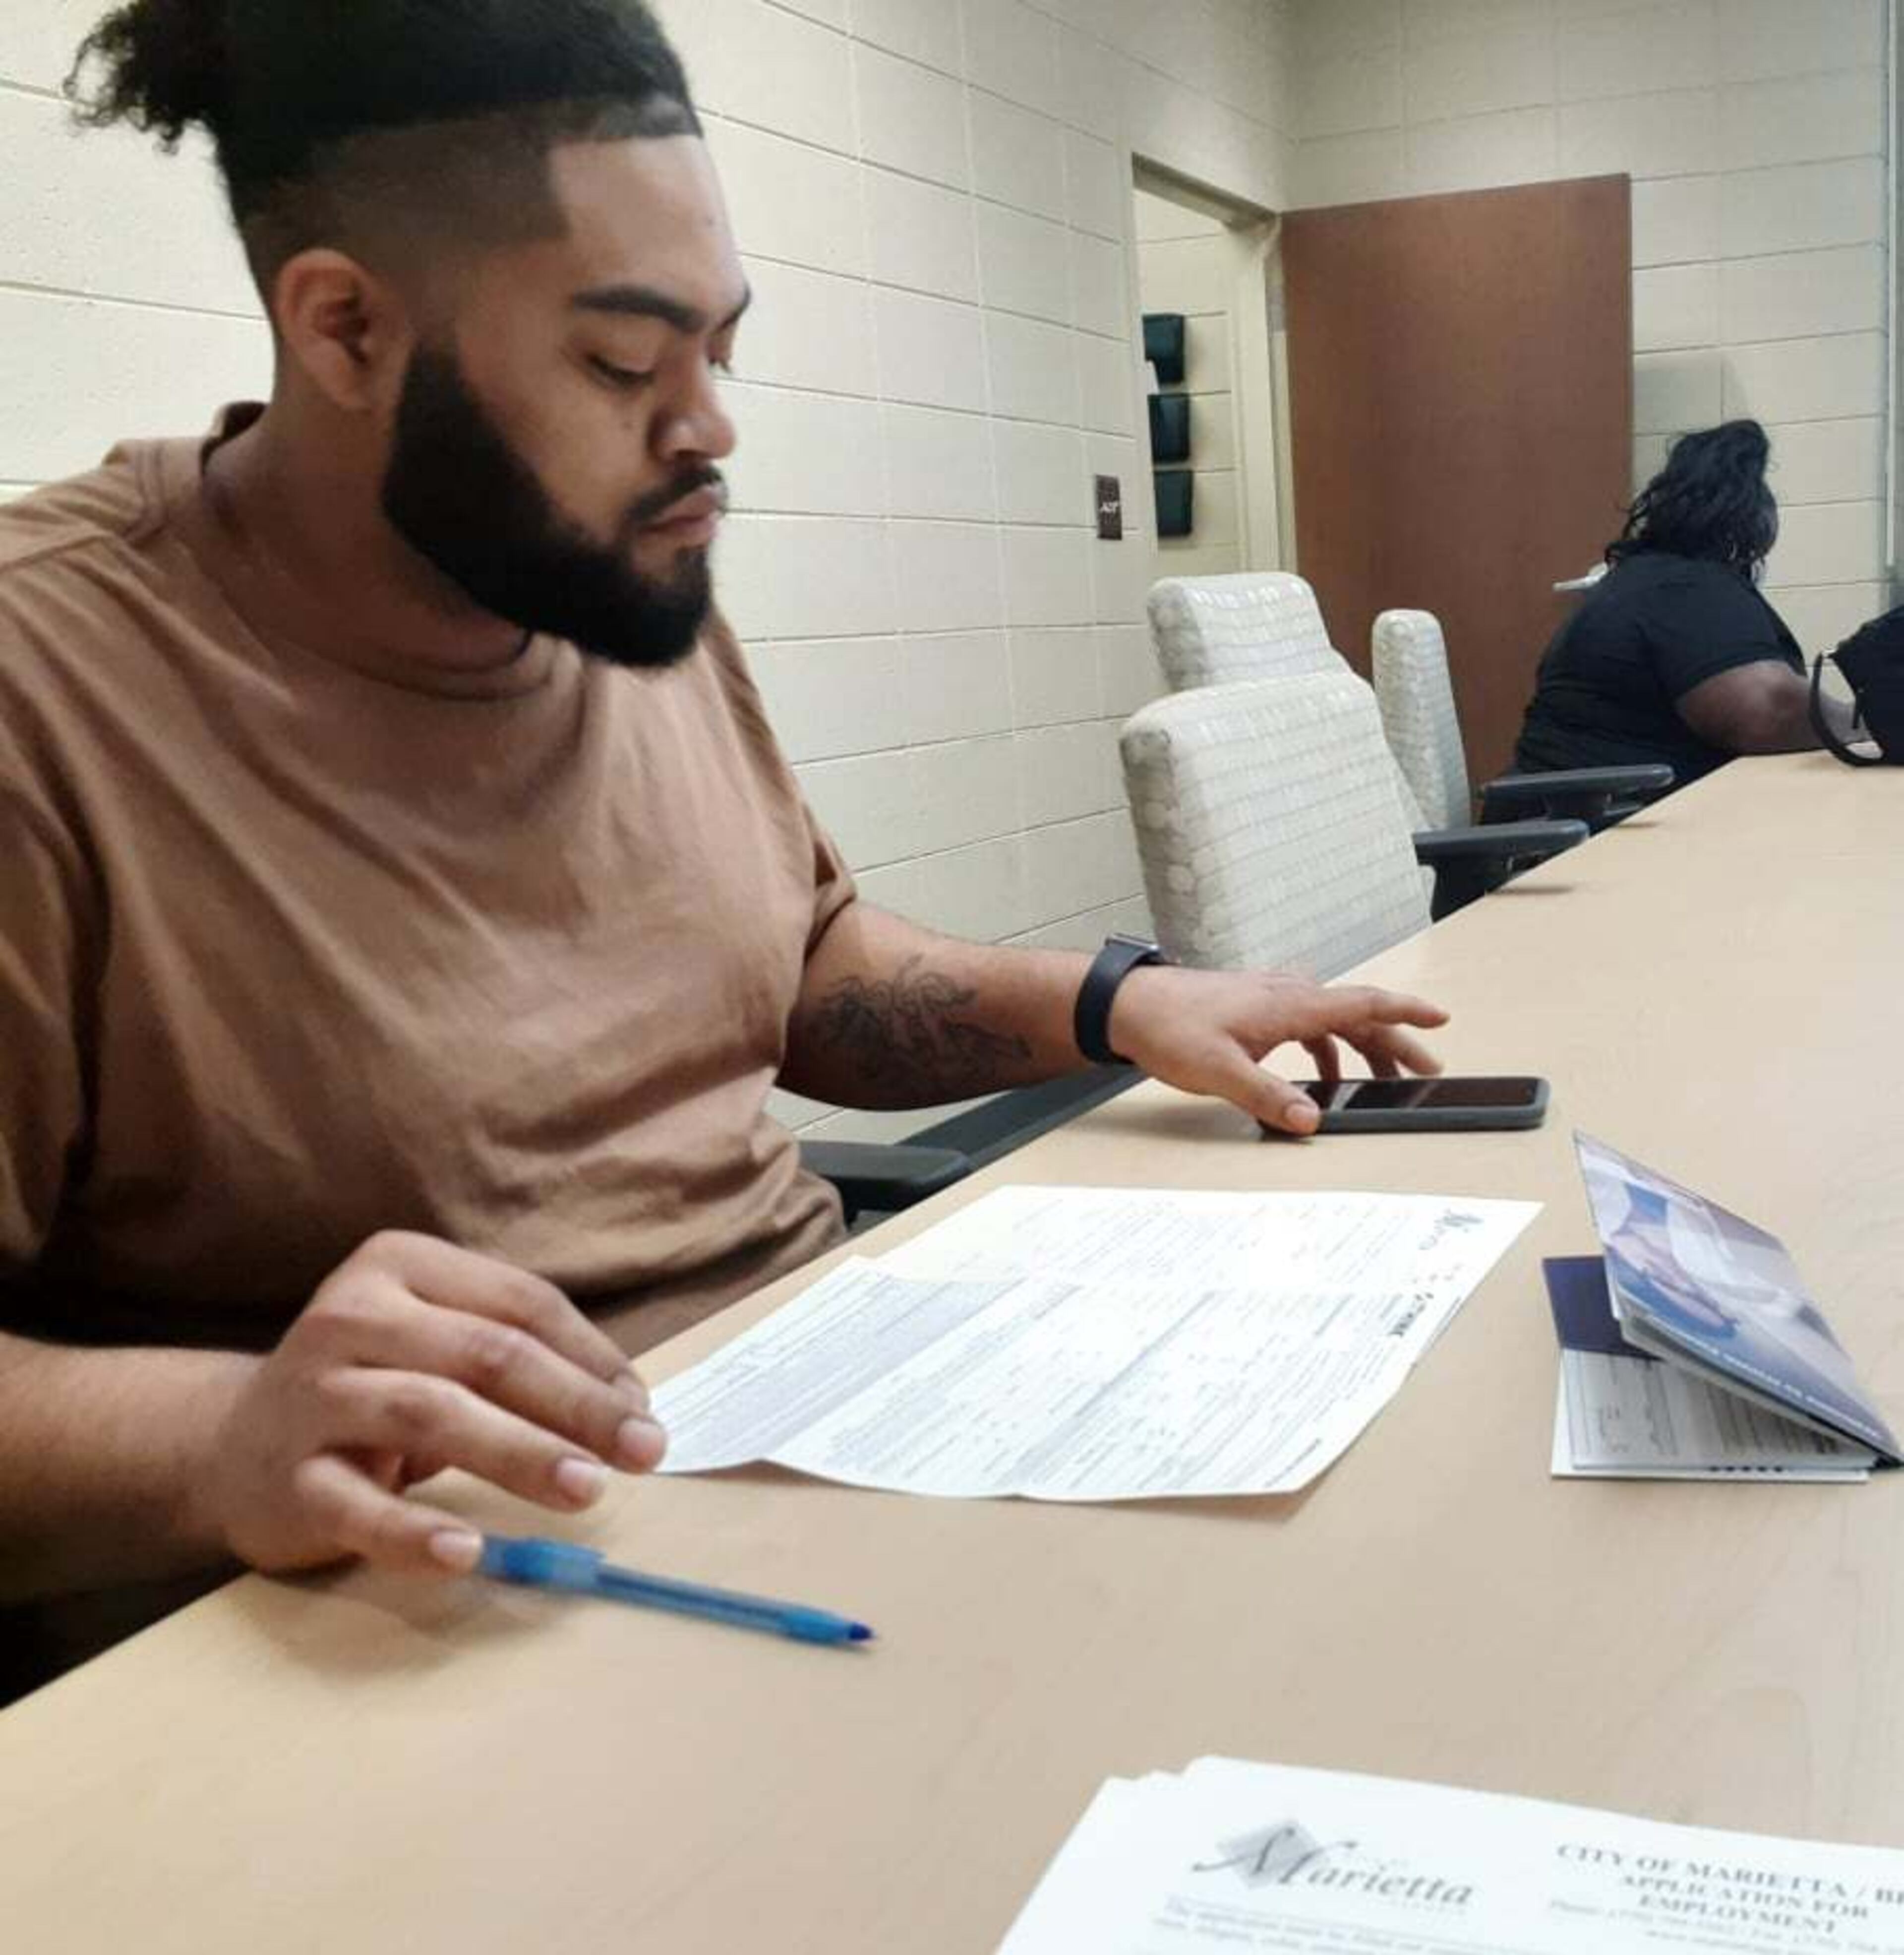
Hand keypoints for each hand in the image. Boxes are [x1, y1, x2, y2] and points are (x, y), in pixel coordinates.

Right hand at [185, 1233, 665, 1577]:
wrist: (230, 1445)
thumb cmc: (370, 1388)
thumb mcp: (437, 1347)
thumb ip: (519, 1359)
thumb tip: (629, 1407)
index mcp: (401, 1264)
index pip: (521, 1304)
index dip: (593, 1357)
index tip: (644, 1409)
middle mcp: (353, 1315)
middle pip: (486, 1355)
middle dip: (575, 1404)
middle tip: (643, 1451)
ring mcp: (313, 1395)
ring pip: (432, 1413)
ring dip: (519, 1454)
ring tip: (587, 1490)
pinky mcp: (287, 1479)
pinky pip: (357, 1506)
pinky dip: (415, 1531)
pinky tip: (470, 1551)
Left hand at [1106, 966, 1448, 1136]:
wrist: (1128, 1004)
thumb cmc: (1169, 1028)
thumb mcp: (1218, 1070)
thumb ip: (1266, 1096)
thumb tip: (1310, 1121)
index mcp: (1289, 1005)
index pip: (1362, 1003)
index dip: (1405, 1013)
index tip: (1441, 1020)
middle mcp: (1286, 994)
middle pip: (1356, 1015)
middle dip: (1395, 1042)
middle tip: (1426, 1069)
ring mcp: (1270, 998)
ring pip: (1332, 1020)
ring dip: (1360, 1049)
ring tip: (1381, 1081)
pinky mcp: (1254, 1009)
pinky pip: (1305, 1025)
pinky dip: (1325, 1048)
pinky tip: (1323, 1078)